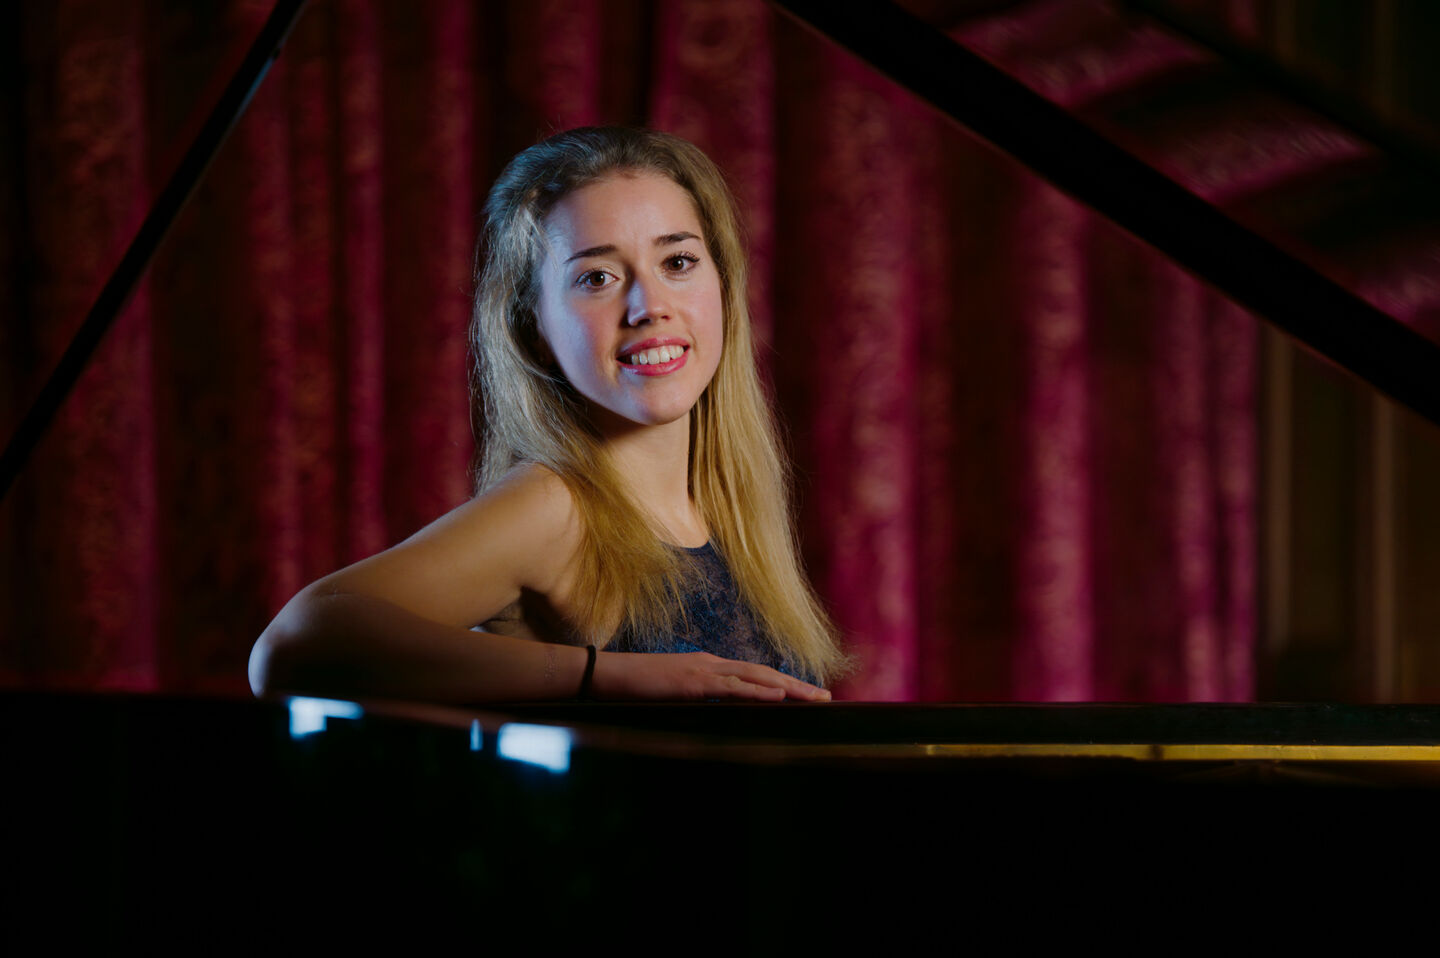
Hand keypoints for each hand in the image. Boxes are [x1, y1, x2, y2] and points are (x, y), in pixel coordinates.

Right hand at [591, 651, 830, 701]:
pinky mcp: (692, 683)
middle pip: (764, 673)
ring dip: (788, 688)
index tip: (808, 694)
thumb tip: (718, 712)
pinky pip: (731, 688)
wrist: (607, 675)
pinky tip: (777, 696)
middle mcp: (712, 664)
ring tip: (814, 697)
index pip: (755, 675)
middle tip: (826, 697)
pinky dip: (757, 692)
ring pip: (756, 678)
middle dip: (797, 685)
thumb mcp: (674, 693)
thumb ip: (698, 698)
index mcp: (709, 667)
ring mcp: (703, 671)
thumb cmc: (636, 687)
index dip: (783, 684)